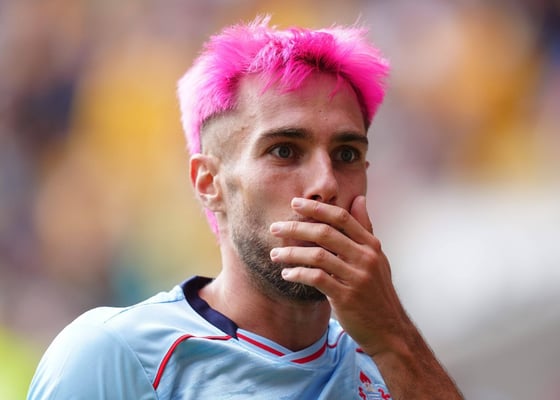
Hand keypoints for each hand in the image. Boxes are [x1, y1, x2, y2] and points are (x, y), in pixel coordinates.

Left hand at [269, 195, 407, 355]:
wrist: (390, 329)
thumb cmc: (377, 291)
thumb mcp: (377, 257)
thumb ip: (365, 229)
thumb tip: (359, 198)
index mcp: (371, 245)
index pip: (341, 218)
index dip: (317, 208)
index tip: (295, 203)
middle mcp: (366, 257)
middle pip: (325, 233)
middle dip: (296, 227)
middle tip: (275, 228)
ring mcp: (357, 277)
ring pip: (318, 255)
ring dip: (292, 253)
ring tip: (275, 255)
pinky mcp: (346, 297)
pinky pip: (316, 278)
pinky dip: (298, 273)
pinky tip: (287, 274)